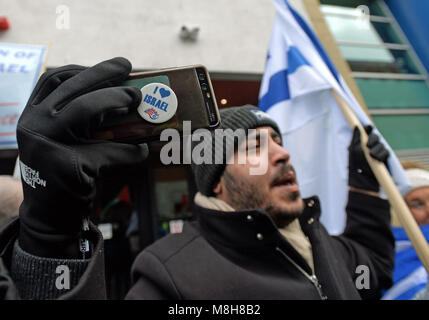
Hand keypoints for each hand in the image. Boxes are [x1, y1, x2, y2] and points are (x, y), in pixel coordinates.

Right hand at [17, 57, 148, 257]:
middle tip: (132, 72)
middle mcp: (33, 125)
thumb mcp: (65, 142)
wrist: (51, 218)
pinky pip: (108, 151)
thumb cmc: (65, 174)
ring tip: (138, 100)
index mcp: (32, 115)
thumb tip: (123, 98)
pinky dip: (129, 150)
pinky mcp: (67, 166)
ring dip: (115, 100)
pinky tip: (142, 151)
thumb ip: (81, 121)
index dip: (85, 69)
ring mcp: (47, 145)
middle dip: (105, 74)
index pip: (54, 79)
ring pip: (84, 109)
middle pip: (72, 87)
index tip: (114, 67)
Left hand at [348, 125, 388, 191]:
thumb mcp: (353, 150)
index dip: (368, 129)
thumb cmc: (356, 164)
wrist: (362, 179)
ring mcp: (378, 152)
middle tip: (368, 145)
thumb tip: (357, 126)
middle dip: (373, 139)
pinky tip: (377, 159)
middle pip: (376, 137)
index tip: (367, 128)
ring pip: (381, 145)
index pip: (367, 132)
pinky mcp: (384, 158)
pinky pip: (386, 153)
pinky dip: (382, 155)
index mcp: (362, 143)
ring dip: (376, 149)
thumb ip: (356, 138)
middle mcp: (371, 146)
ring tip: (371, 155)